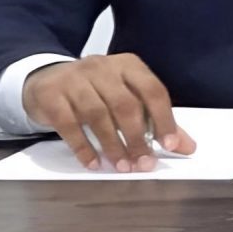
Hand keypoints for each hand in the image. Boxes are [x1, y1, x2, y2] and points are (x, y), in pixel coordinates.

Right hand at [20, 54, 195, 171]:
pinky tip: (93, 163)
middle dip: (137, 137)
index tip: (170, 145)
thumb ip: (157, 120)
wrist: (45, 80)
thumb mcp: (127, 97)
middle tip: (143, 163)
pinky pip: (69, 124)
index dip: (164, 119)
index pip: (153, 91)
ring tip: (122, 166)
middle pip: (125, 104)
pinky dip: (83, 147)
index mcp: (128, 65)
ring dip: (112, 145)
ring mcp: (74, 80)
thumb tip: (187, 147)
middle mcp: (102, 68)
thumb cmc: (96, 91)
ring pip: (98, 114)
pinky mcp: (51, 95)